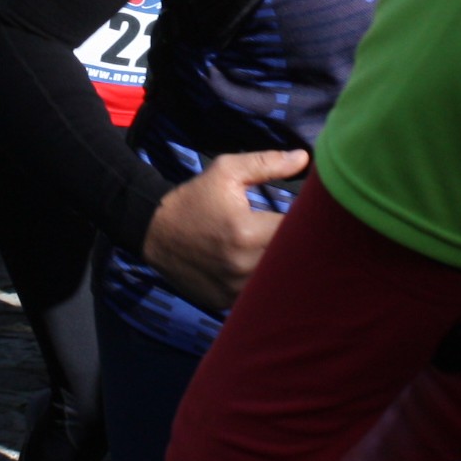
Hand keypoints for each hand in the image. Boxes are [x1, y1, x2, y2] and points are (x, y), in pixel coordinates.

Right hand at [142, 149, 310, 311]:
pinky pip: (254, 293)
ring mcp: (233, 289)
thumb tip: (304, 158)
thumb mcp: (226, 171)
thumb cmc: (194, 198)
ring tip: (272, 249)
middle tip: (293, 233)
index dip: (305, 223)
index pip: (297, 231)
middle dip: (296, 246)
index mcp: (247, 232)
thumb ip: (267, 164)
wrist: (154, 231)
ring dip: (278, 266)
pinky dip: (259, 281)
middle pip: (290, 260)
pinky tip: (253, 265)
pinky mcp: (225, 302)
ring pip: (275, 280)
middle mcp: (243, 266)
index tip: (304, 215)